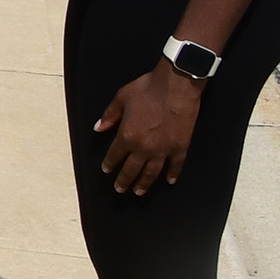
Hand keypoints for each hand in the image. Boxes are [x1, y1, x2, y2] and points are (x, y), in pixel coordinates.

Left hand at [96, 62, 203, 193]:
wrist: (176, 86)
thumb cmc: (148, 89)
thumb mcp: (121, 98)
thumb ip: (109, 115)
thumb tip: (98, 128)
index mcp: (127, 136)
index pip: (115, 155)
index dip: (110, 164)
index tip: (107, 170)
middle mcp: (144, 147)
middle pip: (132, 170)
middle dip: (124, 180)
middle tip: (120, 189)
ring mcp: (164, 149)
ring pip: (152, 173)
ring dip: (144, 183)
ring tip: (139, 192)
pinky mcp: (181, 147)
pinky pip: (176, 165)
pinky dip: (172, 174)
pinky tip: (168, 181)